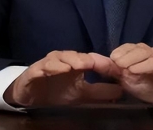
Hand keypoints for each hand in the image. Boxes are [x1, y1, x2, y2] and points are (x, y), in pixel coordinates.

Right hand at [4, 51, 122, 107]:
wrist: (30, 96)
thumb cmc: (57, 91)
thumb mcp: (82, 95)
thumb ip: (100, 92)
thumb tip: (121, 91)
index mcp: (75, 64)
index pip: (91, 60)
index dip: (103, 63)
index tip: (115, 68)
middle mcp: (63, 60)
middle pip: (76, 56)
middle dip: (87, 59)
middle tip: (96, 64)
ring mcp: (49, 63)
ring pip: (60, 58)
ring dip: (71, 60)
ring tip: (80, 65)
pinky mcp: (35, 70)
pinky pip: (44, 66)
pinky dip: (52, 66)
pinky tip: (61, 69)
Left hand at [103, 43, 152, 113]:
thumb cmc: (148, 86)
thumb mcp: (129, 80)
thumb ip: (116, 72)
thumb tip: (100, 64)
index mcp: (142, 53)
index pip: (130, 47)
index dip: (122, 51)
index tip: (113, 58)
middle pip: (142, 50)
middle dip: (130, 57)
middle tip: (120, 64)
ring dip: (143, 64)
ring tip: (133, 70)